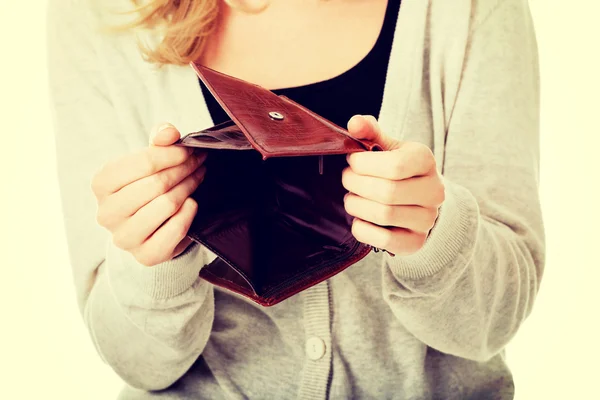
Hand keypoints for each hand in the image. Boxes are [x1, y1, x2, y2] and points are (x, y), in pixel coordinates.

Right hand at [91, 123, 206, 265]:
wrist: (150, 228)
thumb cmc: (147, 186)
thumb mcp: (150, 159)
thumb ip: (160, 139)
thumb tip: (169, 133)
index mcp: (101, 184)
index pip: (144, 162)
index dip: (173, 154)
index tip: (190, 151)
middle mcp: (107, 213)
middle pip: (157, 184)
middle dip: (184, 170)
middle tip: (199, 163)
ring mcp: (124, 238)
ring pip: (167, 205)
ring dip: (188, 188)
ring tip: (197, 179)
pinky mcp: (145, 255)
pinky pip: (175, 230)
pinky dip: (188, 214)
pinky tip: (192, 204)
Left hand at [342, 115, 444, 255]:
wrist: (419, 201)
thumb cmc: (397, 169)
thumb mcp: (386, 147)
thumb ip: (369, 132)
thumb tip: (354, 123)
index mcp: (425, 160)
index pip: (394, 166)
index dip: (363, 165)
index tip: (352, 162)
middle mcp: (433, 191)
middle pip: (386, 192)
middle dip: (356, 185)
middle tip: (347, 180)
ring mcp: (427, 219)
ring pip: (383, 215)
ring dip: (356, 206)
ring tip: (352, 198)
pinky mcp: (415, 242)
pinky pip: (382, 240)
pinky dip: (362, 228)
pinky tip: (359, 218)